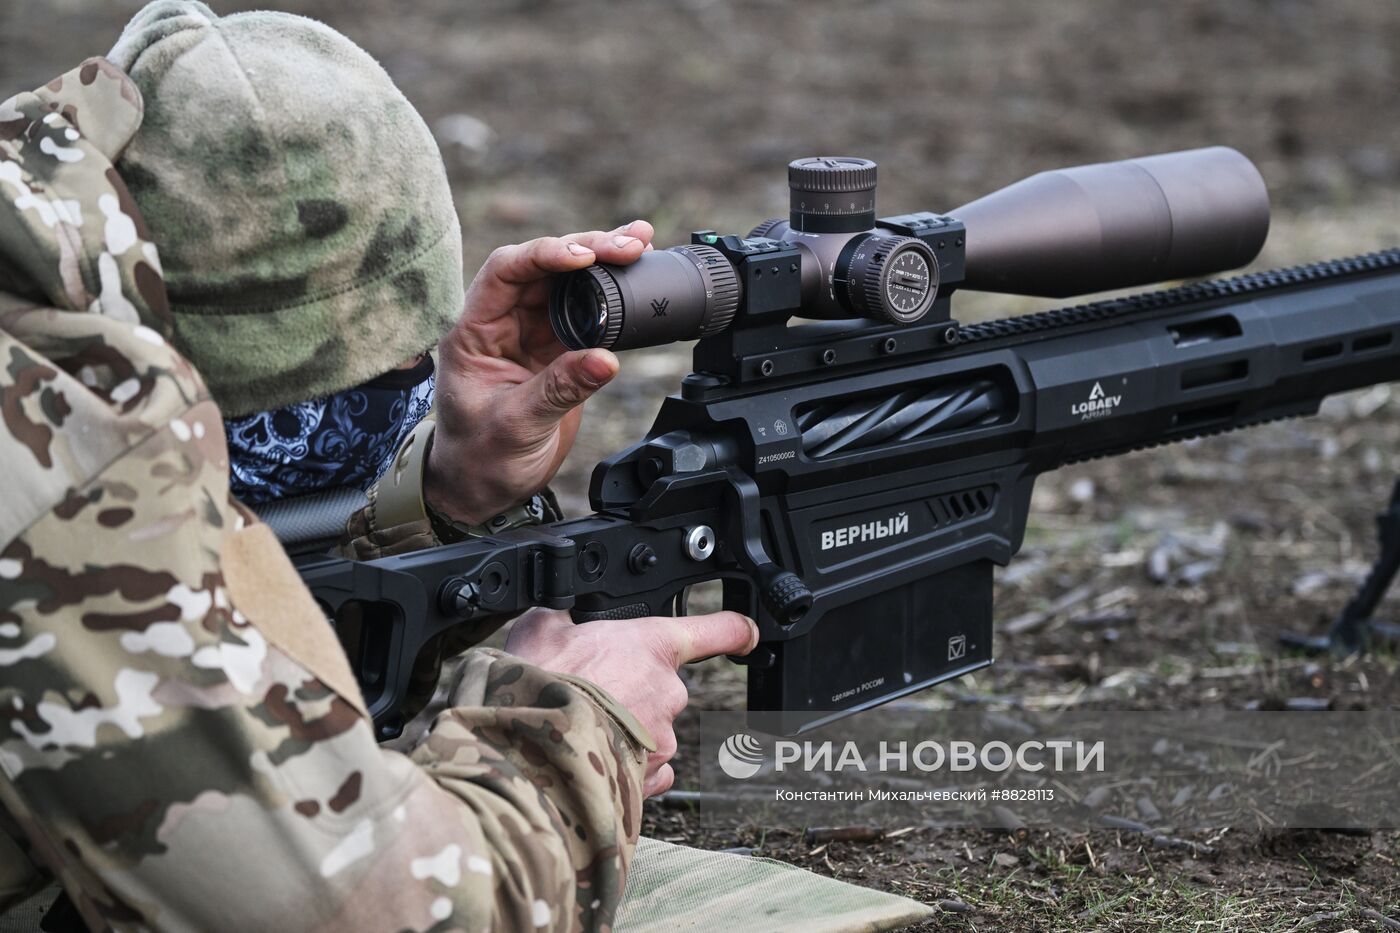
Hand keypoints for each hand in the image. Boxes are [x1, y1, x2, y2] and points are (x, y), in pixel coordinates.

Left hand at [425, 222, 655, 523]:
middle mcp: (503, 322)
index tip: (583, 258)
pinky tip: (637, 269)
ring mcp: (532, 331)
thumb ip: (560, 389)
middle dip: (586, 250)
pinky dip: (612, 289)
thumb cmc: (480, 457)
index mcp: (475, 330)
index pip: (506, 271)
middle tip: (628, 245)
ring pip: (568, 281)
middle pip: (543, 266)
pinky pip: (587, 308)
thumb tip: (605, 360)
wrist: (486, 487)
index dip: (544, 255)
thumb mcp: (517, 424)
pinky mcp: (559, 347)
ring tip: (640, 242)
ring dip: (603, 259)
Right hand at [505, 609, 758, 796]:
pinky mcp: (650, 777)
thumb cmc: (542, 682)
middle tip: (587, 692)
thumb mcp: (541, 628)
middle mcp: (668, 691)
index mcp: (653, 645)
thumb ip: (561, 617)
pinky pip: (648, 770)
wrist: (531, 744)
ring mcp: (663, 738)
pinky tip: (596, 758)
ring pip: (651, 730)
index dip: (734, 630)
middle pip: (662, 687)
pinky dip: (626, 766)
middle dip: (629, 690)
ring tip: (581, 728)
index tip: (745, 634)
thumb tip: (555, 614)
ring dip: (622, 729)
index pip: (717, 631)